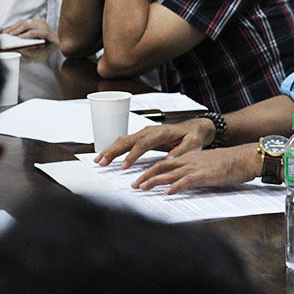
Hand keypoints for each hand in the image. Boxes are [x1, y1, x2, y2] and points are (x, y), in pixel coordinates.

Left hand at [3, 17, 57, 43]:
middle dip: (12, 28)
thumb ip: (28, 36)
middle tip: (5, 34)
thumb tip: (16, 38)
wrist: (63, 44)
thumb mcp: (37, 38)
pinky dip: (27, 35)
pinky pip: (34, 32)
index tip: (4, 32)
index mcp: (36, 22)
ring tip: (10, 35)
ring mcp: (43, 26)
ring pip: (27, 25)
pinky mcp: (46, 32)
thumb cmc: (49, 42)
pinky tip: (21, 38)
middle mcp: (39, 22)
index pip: (22, 22)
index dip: (12, 26)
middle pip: (23, 22)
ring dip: (17, 30)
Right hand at [94, 118, 216, 168]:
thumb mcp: (192, 145)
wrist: (195, 128)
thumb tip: (168, 160)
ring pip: (124, 139)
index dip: (133, 154)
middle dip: (114, 151)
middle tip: (102, 162)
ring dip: (111, 149)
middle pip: (129, 140)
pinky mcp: (143, 136)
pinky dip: (115, 147)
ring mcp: (146, 132)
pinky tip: (106, 155)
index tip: (124, 166)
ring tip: (98, 160)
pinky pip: (126, 141)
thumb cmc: (193, 137)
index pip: (144, 143)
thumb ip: (180, 152)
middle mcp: (151, 130)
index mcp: (162, 132)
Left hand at [132, 144, 260, 193]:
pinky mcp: (205, 175)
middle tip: (133, 186)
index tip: (139, 179)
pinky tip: (168, 193)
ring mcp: (196, 167)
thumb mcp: (207, 164)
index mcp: (189, 157)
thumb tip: (184, 180)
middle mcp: (189, 160)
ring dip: (154, 181)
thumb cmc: (230, 162)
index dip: (149, 171)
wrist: (245, 157)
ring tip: (142, 188)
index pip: (164, 163)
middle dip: (145, 176)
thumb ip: (194, 170)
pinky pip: (187, 181)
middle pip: (161, 167)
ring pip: (170, 173)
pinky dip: (175, 187)